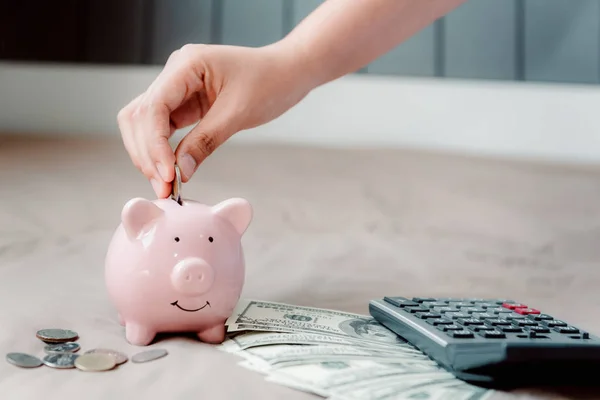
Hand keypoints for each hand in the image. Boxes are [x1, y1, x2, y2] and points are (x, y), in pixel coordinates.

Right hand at [117, 42, 313, 197]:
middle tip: (163, 188)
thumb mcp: (239, 113)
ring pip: (144, 123)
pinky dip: (162, 151)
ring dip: (149, 155)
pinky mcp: (184, 103)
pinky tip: (170, 172)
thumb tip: (180, 172)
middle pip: (139, 116)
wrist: (287, 72)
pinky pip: (161, 128)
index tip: (166, 175)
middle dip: (147, 154)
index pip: (153, 107)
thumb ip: (206, 141)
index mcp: (187, 64)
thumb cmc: (270, 82)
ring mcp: (177, 87)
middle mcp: (175, 72)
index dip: (154, 144)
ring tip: (165, 186)